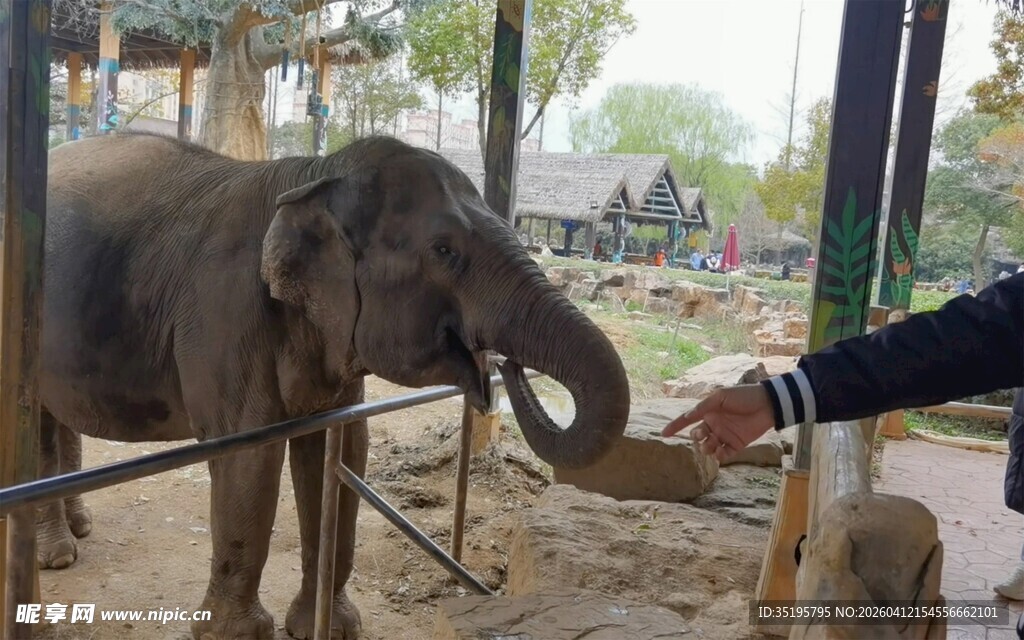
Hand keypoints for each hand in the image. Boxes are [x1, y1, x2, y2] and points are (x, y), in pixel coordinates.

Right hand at [661, 384, 775, 461]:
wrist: (767, 405)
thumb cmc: (743, 396)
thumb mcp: (721, 396)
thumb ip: (703, 406)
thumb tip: (688, 415)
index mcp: (708, 412)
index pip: (688, 420)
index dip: (675, 426)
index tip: (664, 434)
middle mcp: (714, 424)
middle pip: (697, 435)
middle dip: (696, 437)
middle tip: (703, 434)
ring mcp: (724, 435)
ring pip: (708, 447)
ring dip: (706, 447)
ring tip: (711, 444)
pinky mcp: (736, 445)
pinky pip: (723, 454)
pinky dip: (719, 455)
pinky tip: (721, 452)